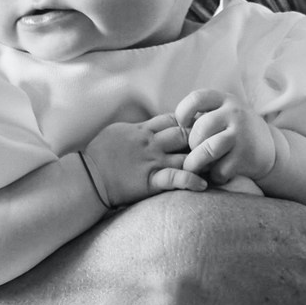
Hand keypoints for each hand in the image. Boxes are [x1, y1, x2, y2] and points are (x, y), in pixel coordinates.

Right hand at [81, 115, 203, 205]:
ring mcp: (152, 161)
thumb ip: (136, 128)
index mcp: (143, 130)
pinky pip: (175, 178)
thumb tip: (147, 125)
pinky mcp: (150, 180)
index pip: (173, 119)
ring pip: (185, 155)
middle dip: (201, 137)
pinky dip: (191, 181)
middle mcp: (151, 143)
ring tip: (217, 164)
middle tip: (215, 144)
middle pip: (184, 134)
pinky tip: (203, 184)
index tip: (201, 125)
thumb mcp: (117, 132)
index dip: (190, 121)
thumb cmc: (99, 155)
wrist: (88, 177)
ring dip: (202, 159)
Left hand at [173, 88, 278, 186]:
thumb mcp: (222, 114)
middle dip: (191, 144)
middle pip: (200, 128)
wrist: (269, 149)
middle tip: (191, 152)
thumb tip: (166, 129)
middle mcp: (235, 113)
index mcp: (224, 100)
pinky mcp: (246, 156)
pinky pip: (220, 169)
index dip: (183, 112)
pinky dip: (214, 175)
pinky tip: (216, 174)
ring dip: (196, 162)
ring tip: (194, 167)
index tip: (182, 125)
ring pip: (208, 149)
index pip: (197, 98)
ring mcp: (241, 134)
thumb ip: (200, 116)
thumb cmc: (233, 132)